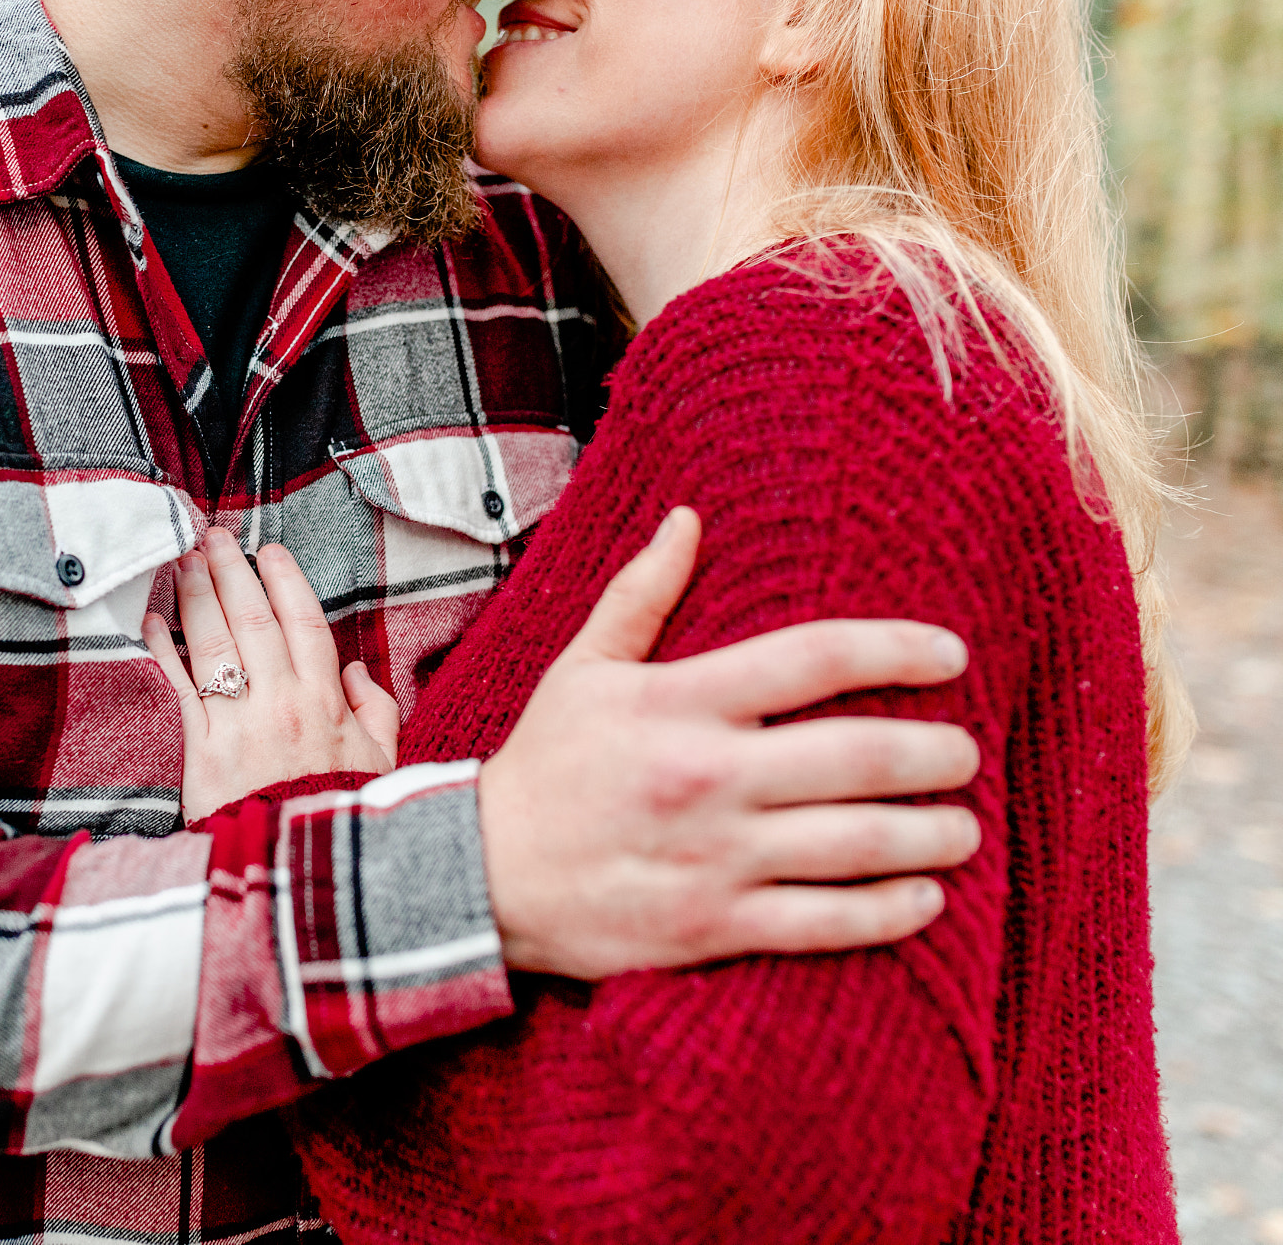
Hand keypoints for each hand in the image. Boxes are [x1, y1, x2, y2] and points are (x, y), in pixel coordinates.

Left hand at [143, 529, 399, 822]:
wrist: (295, 873)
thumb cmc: (337, 813)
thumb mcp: (380, 764)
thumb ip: (377, 712)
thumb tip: (355, 673)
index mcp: (325, 703)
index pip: (304, 624)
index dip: (285, 582)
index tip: (269, 551)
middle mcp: (281, 703)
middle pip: (252, 622)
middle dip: (231, 573)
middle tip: (214, 537)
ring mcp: (238, 725)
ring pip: (214, 645)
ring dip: (196, 597)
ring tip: (183, 561)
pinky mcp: (201, 751)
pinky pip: (180, 689)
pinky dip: (164, 651)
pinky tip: (153, 620)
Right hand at [480, 507, 984, 979]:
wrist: (480, 877)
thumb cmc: (543, 767)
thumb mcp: (581, 670)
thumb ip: (640, 595)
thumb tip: (687, 518)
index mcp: (679, 701)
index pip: (816, 657)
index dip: (899, 649)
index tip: (951, 655)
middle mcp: (706, 774)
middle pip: (860, 754)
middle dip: (937, 753)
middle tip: (966, 752)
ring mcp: (714, 856)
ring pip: (859, 844)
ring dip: (933, 834)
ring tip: (963, 827)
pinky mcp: (713, 927)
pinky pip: (826, 922)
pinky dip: (891, 912)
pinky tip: (926, 898)